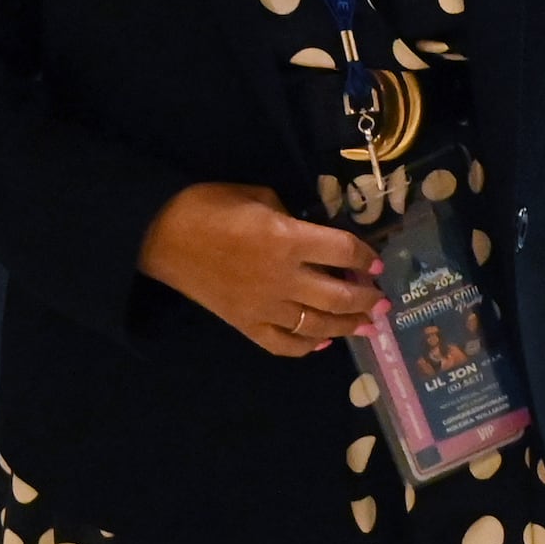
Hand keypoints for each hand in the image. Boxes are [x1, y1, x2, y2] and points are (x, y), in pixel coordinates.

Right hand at [140, 180, 382, 357]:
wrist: (161, 235)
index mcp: (288, 239)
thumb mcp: (258, 197)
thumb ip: (291, 218)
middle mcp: (284, 278)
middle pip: (339, 295)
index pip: (343, 251)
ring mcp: (265, 307)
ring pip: (318, 325)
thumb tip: (313, 237)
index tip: (376, 264)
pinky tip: (322, 342)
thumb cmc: (210, 205)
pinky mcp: (246, 325)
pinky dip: (307, 347)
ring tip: (367, 326)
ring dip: (348, 326)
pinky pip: (283, 344)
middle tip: (382, 302)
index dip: (365, 257)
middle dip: (367, 299)